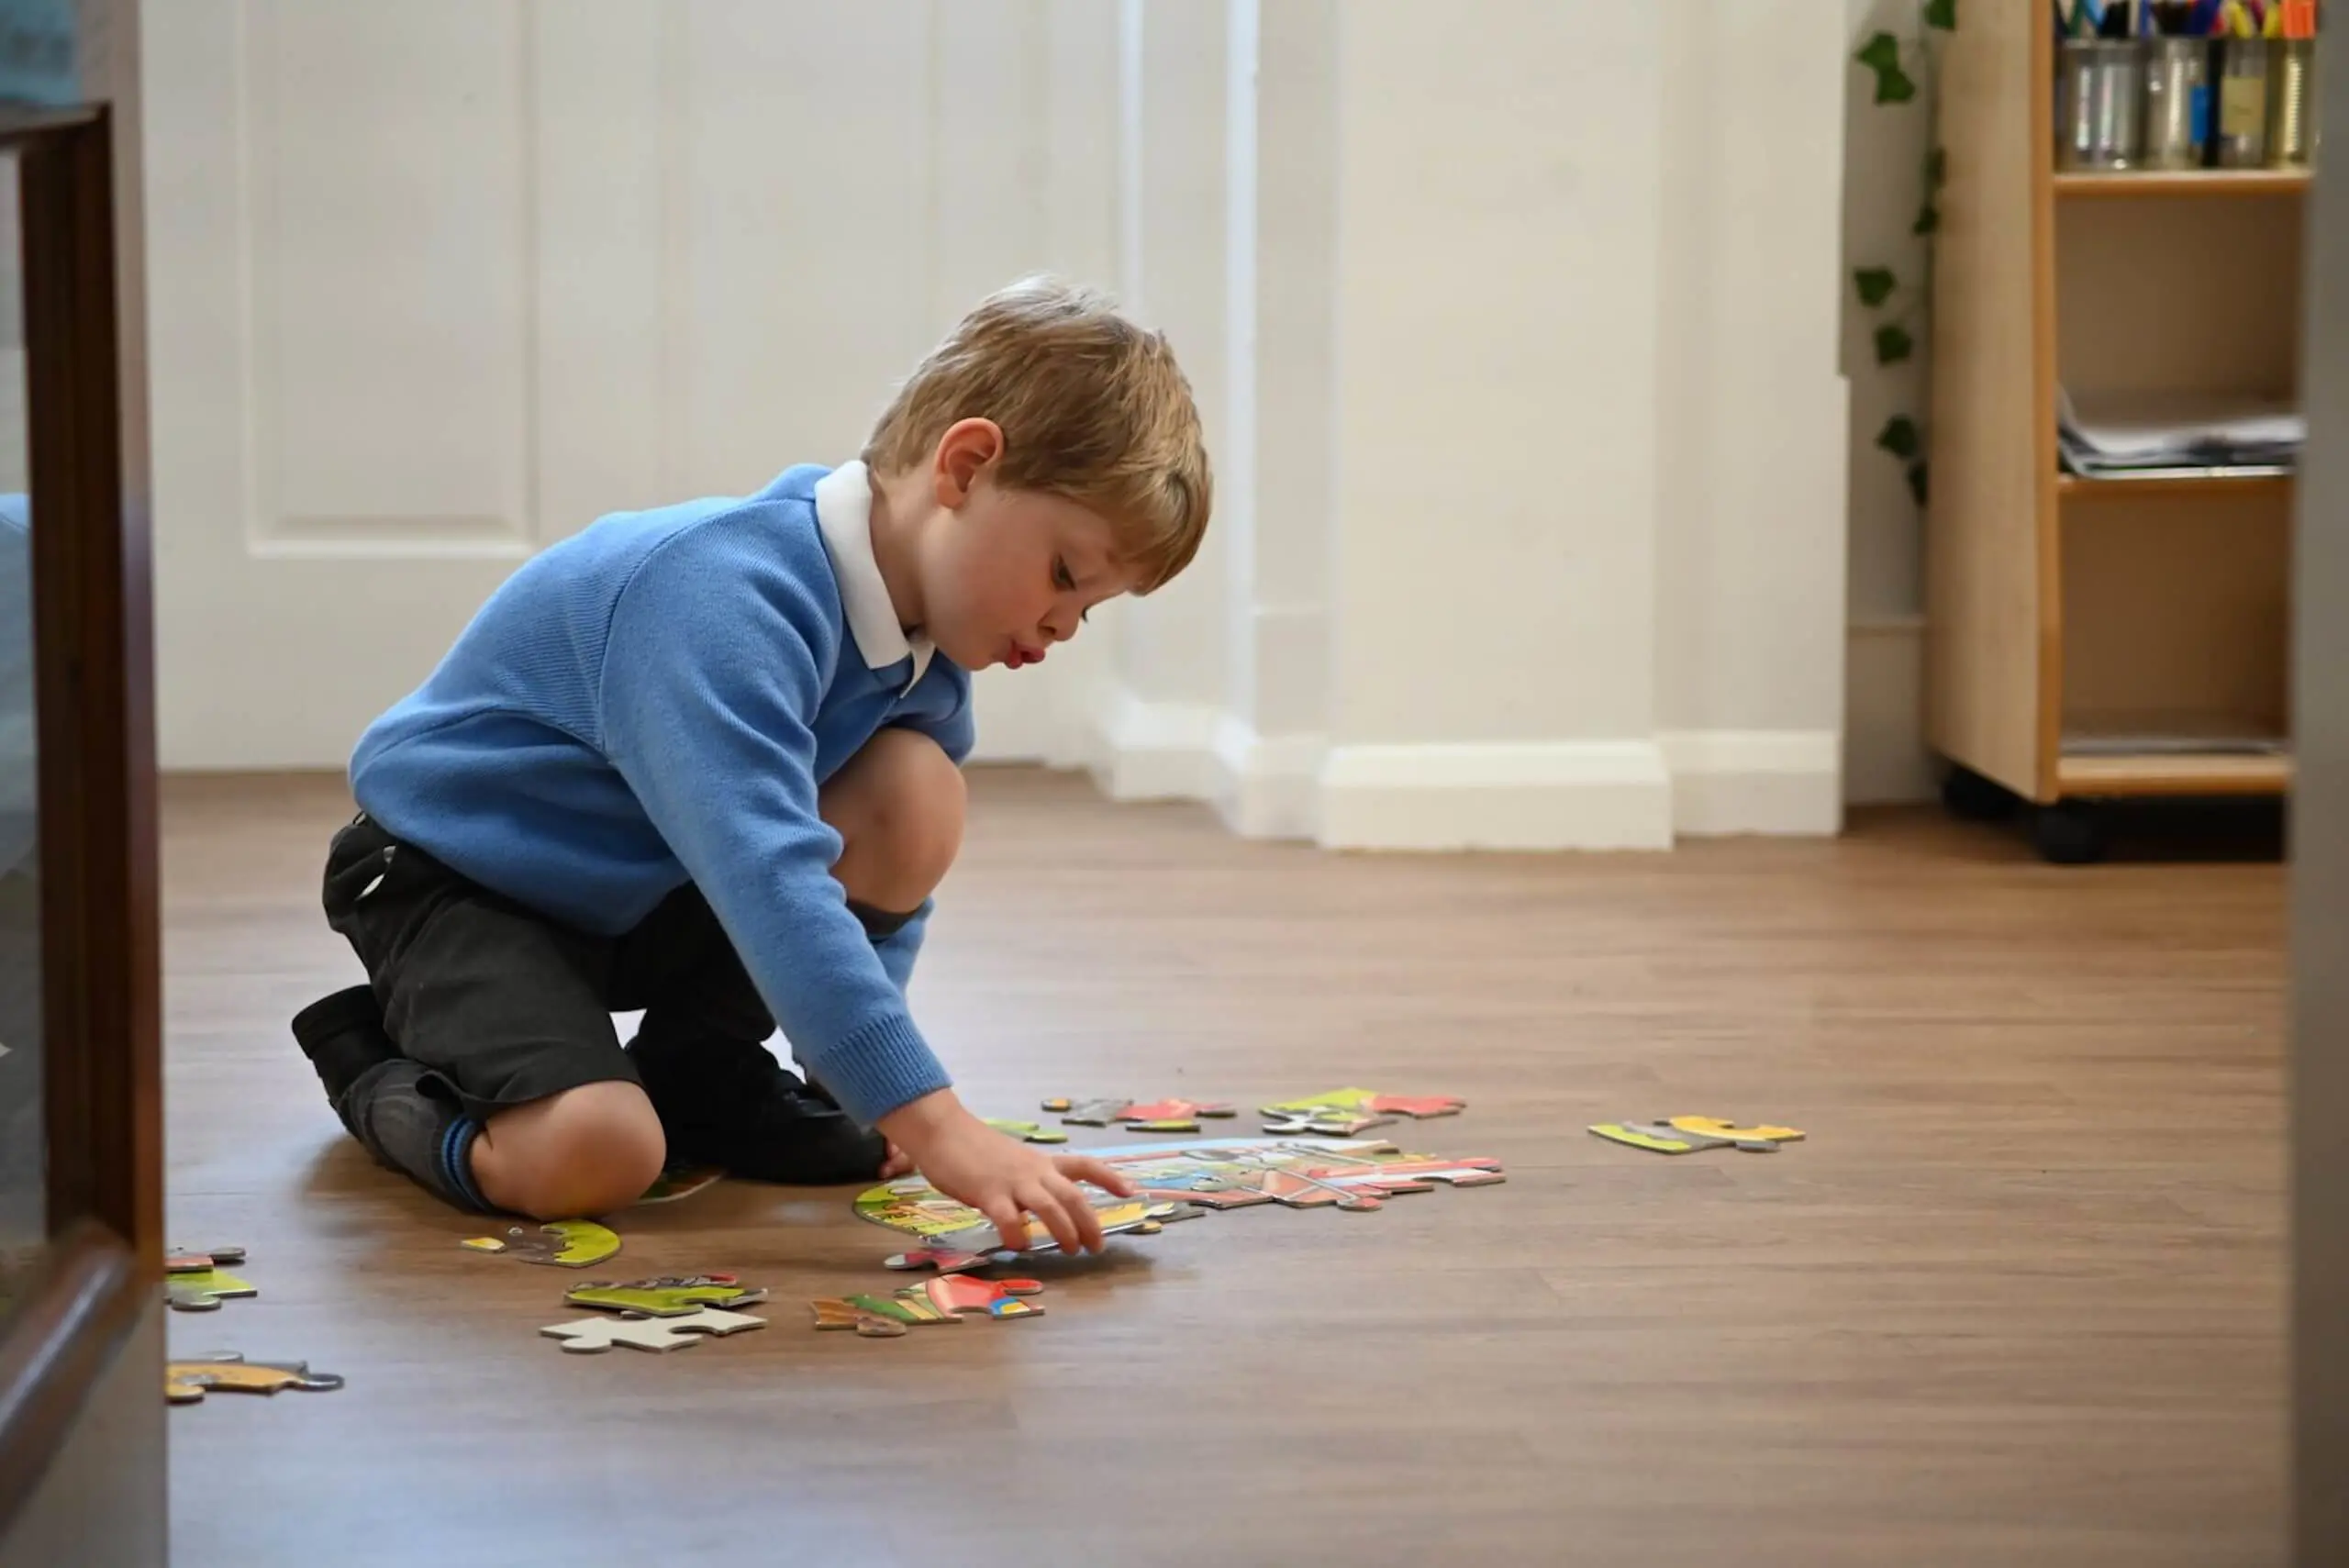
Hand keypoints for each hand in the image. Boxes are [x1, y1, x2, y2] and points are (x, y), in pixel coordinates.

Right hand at [880, 1091, 1136, 1252]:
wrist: (942, 1132)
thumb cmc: (974, 1149)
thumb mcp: (1012, 1162)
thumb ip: (1029, 1182)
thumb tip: (1042, 1209)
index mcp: (1041, 1163)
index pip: (1085, 1165)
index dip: (1110, 1178)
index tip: (1132, 1191)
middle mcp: (1033, 1171)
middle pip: (1073, 1195)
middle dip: (1090, 1222)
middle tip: (1097, 1246)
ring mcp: (1012, 1182)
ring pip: (1051, 1207)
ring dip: (1065, 1231)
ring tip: (1070, 1251)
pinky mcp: (988, 1193)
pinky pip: (1010, 1219)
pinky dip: (1019, 1236)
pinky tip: (1021, 1246)